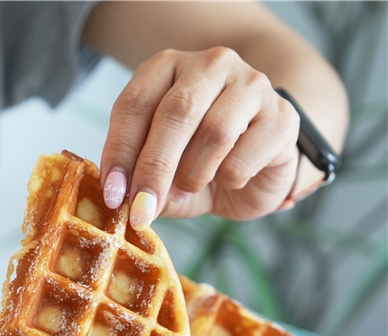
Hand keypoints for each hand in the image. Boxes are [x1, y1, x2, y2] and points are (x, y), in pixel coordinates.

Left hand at [99, 47, 299, 229]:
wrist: (257, 166)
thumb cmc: (198, 162)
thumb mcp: (158, 171)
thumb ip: (139, 180)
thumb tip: (124, 201)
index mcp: (167, 68)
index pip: (135, 103)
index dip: (120, 152)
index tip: (112, 194)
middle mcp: (210, 66)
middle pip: (176, 112)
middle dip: (153, 168)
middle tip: (141, 209)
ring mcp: (251, 84)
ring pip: (214, 132)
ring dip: (192, 174)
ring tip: (189, 188)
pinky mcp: (282, 115)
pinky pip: (246, 155)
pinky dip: (229, 179)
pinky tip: (229, 178)